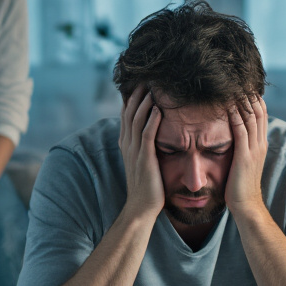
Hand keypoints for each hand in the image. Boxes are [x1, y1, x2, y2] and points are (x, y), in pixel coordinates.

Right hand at [118, 84, 163, 220]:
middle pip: (129, 113)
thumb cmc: (147, 186)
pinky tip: (158, 109)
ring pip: (137, 120)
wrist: (141, 208)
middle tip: (146, 78)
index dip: (132, 98)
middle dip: (137, 95)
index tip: (140, 83)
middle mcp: (128, 145)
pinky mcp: (145, 159)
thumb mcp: (142, 161)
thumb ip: (144, 145)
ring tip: (152, 87)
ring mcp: (135, 152)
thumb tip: (153, 132)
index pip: (126, 115)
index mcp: (126, 144)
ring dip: (144, 103)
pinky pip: (147, 135)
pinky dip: (152, 121)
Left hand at [226, 93, 268, 217]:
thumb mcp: (243, 163)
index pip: (261, 114)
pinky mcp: (244, 156)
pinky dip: (235, 114)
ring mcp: (253, 149)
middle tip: (239, 77)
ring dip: (242, 99)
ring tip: (234, 84)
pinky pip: (240, 129)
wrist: (246, 206)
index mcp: (260, 144)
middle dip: (250, 93)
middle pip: (259, 111)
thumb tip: (233, 138)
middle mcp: (260, 144)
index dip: (254, 98)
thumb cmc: (240, 186)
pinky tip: (228, 103)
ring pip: (251, 117)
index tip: (244, 85)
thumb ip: (241, 148)